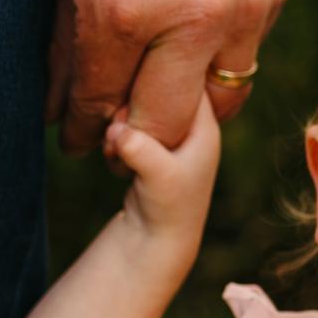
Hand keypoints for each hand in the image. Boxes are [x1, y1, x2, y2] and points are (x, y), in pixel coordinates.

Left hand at [50, 0, 291, 158]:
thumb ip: (69, 26)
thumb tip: (63, 96)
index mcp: (121, 9)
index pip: (98, 102)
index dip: (82, 130)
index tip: (77, 139)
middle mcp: (187, 22)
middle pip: (164, 128)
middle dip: (134, 144)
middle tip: (116, 145)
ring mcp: (240, 12)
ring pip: (218, 104)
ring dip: (187, 111)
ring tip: (162, 98)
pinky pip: (245, 54)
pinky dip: (217, 60)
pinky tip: (196, 42)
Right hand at [105, 92, 221, 243]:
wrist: (156, 238)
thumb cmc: (168, 209)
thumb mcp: (158, 177)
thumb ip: (141, 150)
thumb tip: (116, 129)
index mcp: (204, 125)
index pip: (187, 79)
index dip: (157, 80)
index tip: (132, 97)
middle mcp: (190, 125)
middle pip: (156, 89)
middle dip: (131, 103)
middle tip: (119, 127)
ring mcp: (169, 135)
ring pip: (138, 106)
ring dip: (119, 121)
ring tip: (115, 146)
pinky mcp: (149, 145)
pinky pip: (127, 124)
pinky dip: (115, 134)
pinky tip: (113, 154)